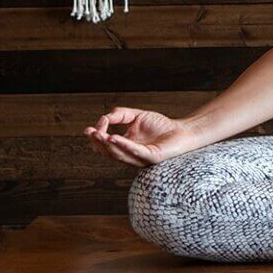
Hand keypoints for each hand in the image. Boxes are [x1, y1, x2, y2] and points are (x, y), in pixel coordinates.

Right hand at [84, 107, 199, 167]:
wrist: (182, 131)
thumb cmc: (160, 125)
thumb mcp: (137, 116)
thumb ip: (120, 114)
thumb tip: (105, 117)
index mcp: (124, 147)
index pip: (105, 145)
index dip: (96, 137)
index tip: (92, 127)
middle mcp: (129, 155)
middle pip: (108, 153)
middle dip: (97, 143)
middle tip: (90, 133)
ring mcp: (139, 158)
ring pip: (118, 155)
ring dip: (107, 146)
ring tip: (99, 135)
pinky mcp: (150, 157)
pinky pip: (134, 152)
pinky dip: (123, 145)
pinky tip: (114, 138)